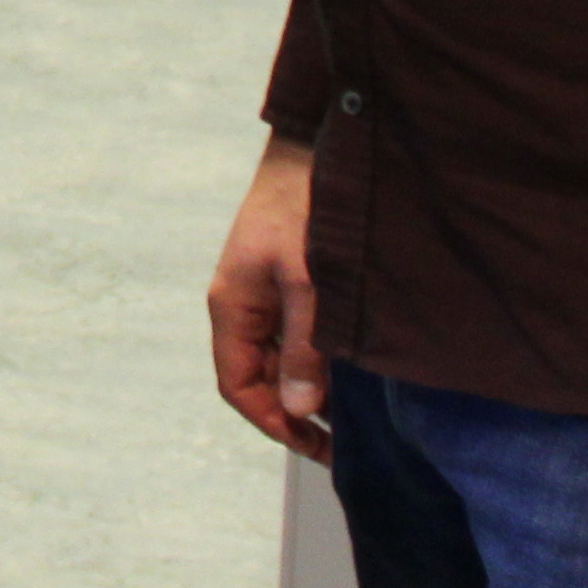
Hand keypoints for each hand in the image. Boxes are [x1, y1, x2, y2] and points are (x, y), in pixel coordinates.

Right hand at [208, 132, 330, 456]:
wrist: (318, 142)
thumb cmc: (306, 205)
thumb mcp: (310, 281)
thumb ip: (306, 345)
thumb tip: (302, 409)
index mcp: (232, 305)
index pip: (237, 385)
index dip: (273, 421)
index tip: (315, 445)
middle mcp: (242, 304)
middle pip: (259, 377)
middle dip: (296, 410)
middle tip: (344, 437)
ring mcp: (264, 293)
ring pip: (280, 358)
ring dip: (311, 384)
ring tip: (354, 407)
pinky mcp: (288, 280)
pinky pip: (296, 334)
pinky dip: (320, 357)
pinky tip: (352, 367)